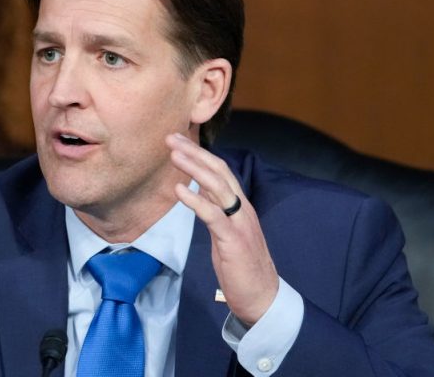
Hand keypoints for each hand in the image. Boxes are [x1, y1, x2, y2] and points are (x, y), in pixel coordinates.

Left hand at [166, 133, 278, 324]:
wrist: (262, 296)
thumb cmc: (241, 265)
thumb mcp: (225, 231)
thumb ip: (215, 209)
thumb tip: (199, 190)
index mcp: (240, 206)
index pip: (220, 171)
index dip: (200, 154)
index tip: (178, 141)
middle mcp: (242, 209)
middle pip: (218, 171)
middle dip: (195, 152)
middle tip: (171, 137)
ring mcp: (239, 223)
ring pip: (217, 187)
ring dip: (194, 168)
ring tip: (174, 154)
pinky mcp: (233, 240)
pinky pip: (213, 215)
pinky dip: (195, 201)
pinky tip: (179, 190)